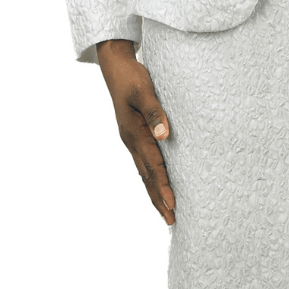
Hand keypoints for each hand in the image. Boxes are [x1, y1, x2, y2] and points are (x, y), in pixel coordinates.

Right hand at [96, 39, 174, 225]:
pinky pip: (144, 163)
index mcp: (134, 134)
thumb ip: (155, 113)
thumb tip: (165, 135)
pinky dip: (152, 178)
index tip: (173, 205)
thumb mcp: (144, 90)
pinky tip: (158, 185)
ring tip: (166, 211)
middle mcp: (131, 141)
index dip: (163, 187)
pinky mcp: (134, 136)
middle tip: (171, 221)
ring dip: (155, 192)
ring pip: (144, 173)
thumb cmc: (132, 77)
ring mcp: (131, 140)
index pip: (153, 166)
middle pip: (147, 177)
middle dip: (159, 199)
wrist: (115, 66)